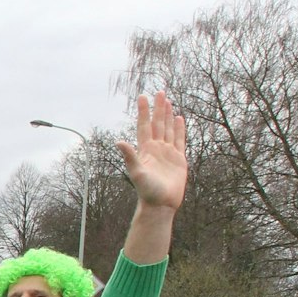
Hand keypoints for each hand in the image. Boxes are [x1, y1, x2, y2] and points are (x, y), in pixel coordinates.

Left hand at [117, 91, 187, 211]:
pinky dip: (179, 129)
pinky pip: (179, 140)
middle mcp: (156, 149)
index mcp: (145, 150)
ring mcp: (167, 153)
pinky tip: (179, 119)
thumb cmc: (147, 191)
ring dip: (168, 116)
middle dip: (158, 108)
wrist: (161, 204)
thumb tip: (118, 141)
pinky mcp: (178, 159)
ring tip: (168, 101)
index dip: (144, 112)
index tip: (143, 97)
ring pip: (168, 129)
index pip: (145, 126)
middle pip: (157, 124)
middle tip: (159, 92)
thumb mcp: (137, 172)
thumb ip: (129, 156)